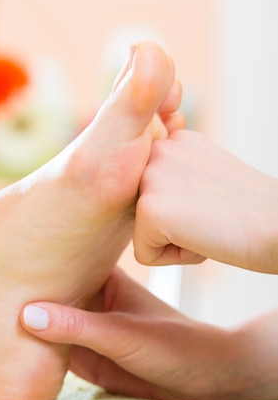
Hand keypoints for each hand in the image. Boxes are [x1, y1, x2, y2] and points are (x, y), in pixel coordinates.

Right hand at [21, 268, 273, 399]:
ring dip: (19, 318)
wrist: (202, 381)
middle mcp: (88, 297)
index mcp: (103, 277)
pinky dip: (28, 346)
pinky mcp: (80, 353)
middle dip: (17, 287)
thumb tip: (26, 315)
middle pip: (44, 290)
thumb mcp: (124, 335)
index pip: (59, 259)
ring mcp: (81, 325)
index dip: (31, 254)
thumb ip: (78, 327)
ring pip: (42, 319)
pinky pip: (47, 347)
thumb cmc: (175, 346)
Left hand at [134, 130, 277, 272]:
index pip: (155, 195)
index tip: (217, 204)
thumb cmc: (255, 212)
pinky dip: (177, 258)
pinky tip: (204, 237)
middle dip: (176, 227)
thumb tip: (160, 199)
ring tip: (210, 224)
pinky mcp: (148, 207)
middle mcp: (158, 150)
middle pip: (144, 213)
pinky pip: (145, 255)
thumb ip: (181, 180)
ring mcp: (150, 176)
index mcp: (175, 141)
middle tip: (215, 216)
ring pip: (144, 233)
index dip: (186, 213)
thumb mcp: (211, 179)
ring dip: (177, 241)